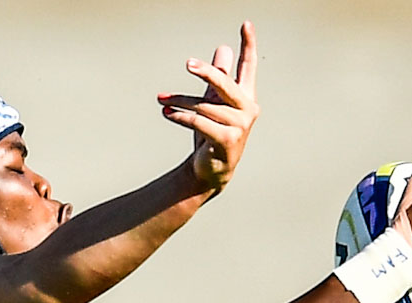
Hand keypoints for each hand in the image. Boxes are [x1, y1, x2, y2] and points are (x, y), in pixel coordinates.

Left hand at [158, 21, 259, 194]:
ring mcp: (240, 126)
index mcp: (245, 96)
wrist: (210, 169)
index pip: (248, 67)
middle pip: (226, 83)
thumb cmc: (212, 133)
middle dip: (207, 73)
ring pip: (205, 106)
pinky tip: (167, 113)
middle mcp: (247, 109)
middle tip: (188, 63)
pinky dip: (181, 117)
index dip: (248, 45)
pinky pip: (200, 123)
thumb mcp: (213, 103)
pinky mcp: (227, 140)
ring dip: (180, 102)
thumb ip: (219, 78)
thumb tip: (223, 49)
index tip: (246, 23)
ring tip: (163, 100)